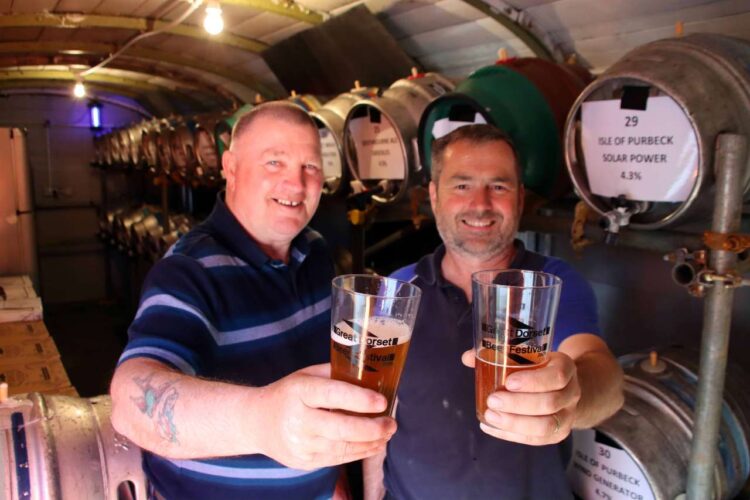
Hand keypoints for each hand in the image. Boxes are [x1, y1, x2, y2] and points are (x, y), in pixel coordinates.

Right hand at [252, 363, 396, 468]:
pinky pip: (338, 459)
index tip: (382, 401)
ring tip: (387, 433)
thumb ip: (335, 373)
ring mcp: (301, 445)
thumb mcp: (306, 375)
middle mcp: (298, 420)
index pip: (333, 395)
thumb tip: (371, 373)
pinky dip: (360, 452)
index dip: (360, 399)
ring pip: (343, 447)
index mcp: (299, 391)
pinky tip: (374, 445)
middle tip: (391, 423)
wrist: (256, 422)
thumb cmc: (288, 393)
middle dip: (372, 428)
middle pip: (342, 428)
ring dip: (371, 442)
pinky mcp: (305, 462)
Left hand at [462, 350, 580, 444]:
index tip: (508, 383)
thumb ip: (498, 353)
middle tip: (492, 400)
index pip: (556, 376)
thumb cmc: (539, 368)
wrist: (565, 387)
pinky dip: (511, 435)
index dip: (533, 381)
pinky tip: (491, 427)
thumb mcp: (528, 355)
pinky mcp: (559, 433)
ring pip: (546, 425)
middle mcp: (571, 392)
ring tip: (491, 416)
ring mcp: (568, 415)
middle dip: (518, 404)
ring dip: (515, 423)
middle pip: (550, 403)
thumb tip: (467, 357)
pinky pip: (537, 439)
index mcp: (565, 368)